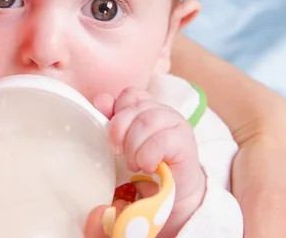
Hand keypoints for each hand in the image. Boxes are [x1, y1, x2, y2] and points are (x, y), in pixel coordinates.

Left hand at [98, 87, 205, 236]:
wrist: (174, 190)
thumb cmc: (145, 165)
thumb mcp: (123, 143)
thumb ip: (112, 122)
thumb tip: (101, 100)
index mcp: (147, 107)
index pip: (129, 94)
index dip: (116, 112)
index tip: (114, 138)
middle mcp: (162, 110)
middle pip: (134, 108)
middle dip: (120, 133)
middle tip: (119, 154)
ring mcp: (175, 123)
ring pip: (146, 122)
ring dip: (134, 147)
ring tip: (134, 164)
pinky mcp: (184, 140)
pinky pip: (161, 140)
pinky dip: (148, 156)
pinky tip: (148, 167)